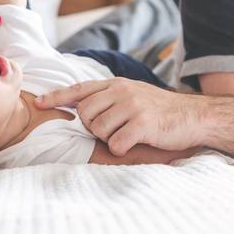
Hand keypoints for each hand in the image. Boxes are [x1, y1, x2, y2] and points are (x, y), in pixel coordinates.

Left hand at [34, 78, 204, 155]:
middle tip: (112, 131)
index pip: (80, 89)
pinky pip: (116, 143)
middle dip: (93, 128)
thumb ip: (109, 97)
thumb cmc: (161, 110)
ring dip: (109, 139)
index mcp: (117, 83)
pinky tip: (134, 144)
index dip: (57, 97)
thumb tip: (81, 107)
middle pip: (85, 114)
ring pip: (98, 130)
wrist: (194, 116)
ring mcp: (132, 106)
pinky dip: (121, 149)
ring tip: (127, 135)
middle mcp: (122, 91)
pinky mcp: (142, 123)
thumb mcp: (133, 95)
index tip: (39, 103)